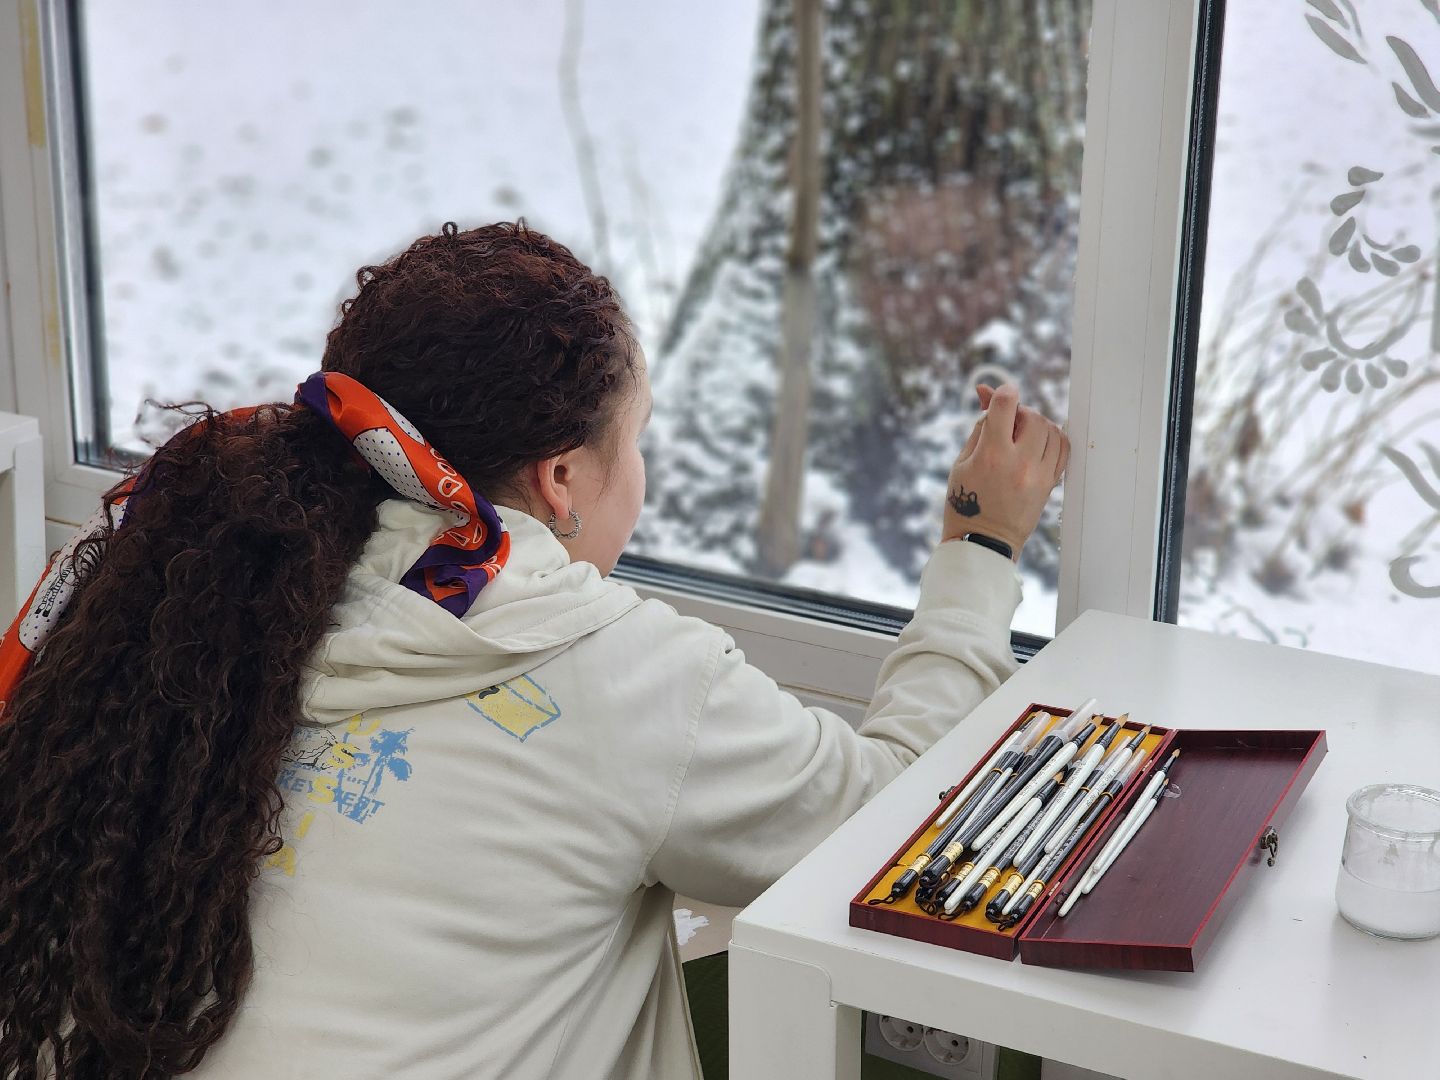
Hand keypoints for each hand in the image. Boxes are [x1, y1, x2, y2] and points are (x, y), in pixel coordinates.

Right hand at [940, 383, 1068, 556]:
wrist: (983, 543)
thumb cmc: (965, 504)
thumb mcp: (961, 464)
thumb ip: (979, 429)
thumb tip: (989, 399)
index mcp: (991, 456)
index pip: (1005, 405)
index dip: (1002, 392)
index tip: (1000, 395)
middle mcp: (1019, 463)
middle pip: (1033, 416)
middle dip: (1020, 412)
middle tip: (1007, 424)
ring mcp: (1038, 475)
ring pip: (1052, 430)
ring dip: (1037, 424)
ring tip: (1022, 436)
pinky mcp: (1050, 485)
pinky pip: (1063, 448)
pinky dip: (1054, 438)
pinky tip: (1039, 443)